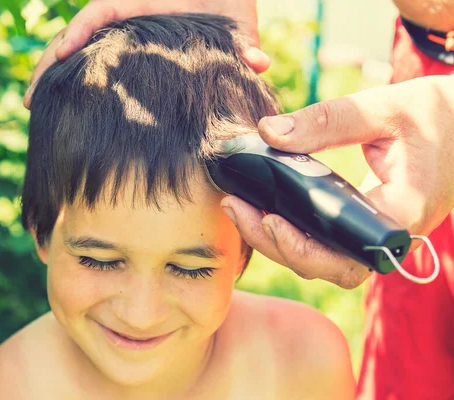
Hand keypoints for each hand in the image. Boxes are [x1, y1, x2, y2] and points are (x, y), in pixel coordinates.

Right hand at [23, 0, 269, 107]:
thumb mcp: (234, 17)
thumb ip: (243, 40)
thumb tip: (257, 63)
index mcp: (142, 6)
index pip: (101, 13)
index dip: (79, 31)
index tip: (63, 55)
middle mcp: (126, 22)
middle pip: (77, 37)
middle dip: (51, 65)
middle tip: (30, 101)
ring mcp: (124, 38)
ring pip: (80, 52)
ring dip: (55, 76)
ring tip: (36, 107)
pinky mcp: (129, 55)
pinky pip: (97, 65)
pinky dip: (80, 82)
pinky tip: (68, 107)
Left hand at [221, 75, 453, 288]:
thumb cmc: (434, 115)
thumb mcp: (383, 108)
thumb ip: (327, 120)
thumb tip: (268, 131)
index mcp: (402, 213)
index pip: (348, 256)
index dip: (305, 249)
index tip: (269, 219)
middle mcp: (387, 236)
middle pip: (325, 265)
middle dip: (275, 244)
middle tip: (235, 208)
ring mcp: (375, 234)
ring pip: (321, 259)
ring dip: (276, 240)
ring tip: (238, 207)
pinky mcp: (363, 225)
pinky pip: (323, 241)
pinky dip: (290, 229)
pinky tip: (261, 206)